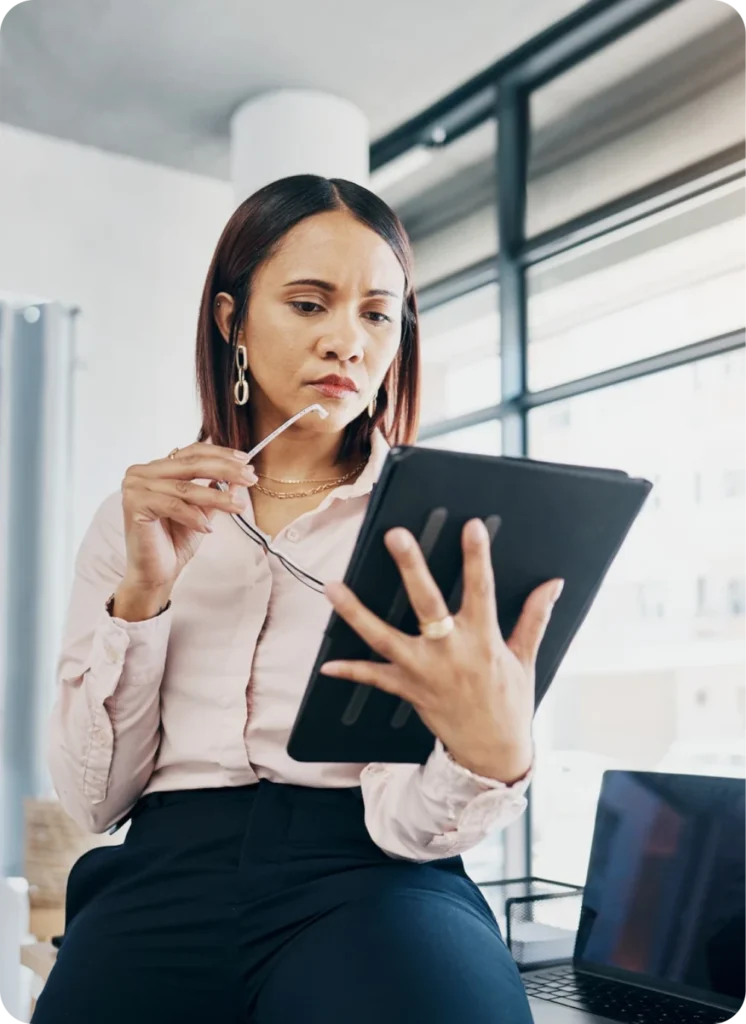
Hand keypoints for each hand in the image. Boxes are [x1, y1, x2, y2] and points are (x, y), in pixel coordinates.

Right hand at [118, 442, 256, 598]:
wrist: (155, 573)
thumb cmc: (175, 542)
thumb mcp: (203, 510)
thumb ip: (217, 489)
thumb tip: (244, 470)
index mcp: (155, 469)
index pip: (191, 452)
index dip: (220, 454)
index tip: (247, 461)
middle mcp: (140, 473)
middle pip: (190, 464)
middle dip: (225, 470)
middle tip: (250, 478)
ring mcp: (134, 487)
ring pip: (185, 487)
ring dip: (217, 497)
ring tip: (239, 506)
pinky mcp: (133, 504)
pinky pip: (173, 506)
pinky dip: (194, 516)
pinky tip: (208, 528)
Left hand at [320, 518, 563, 784]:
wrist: (493, 753)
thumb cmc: (510, 702)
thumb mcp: (526, 658)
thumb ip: (535, 617)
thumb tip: (553, 584)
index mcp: (483, 640)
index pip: (481, 590)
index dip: (476, 557)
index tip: (470, 527)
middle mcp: (451, 653)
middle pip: (427, 605)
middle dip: (412, 569)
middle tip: (397, 537)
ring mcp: (425, 672)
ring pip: (386, 638)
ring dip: (357, 614)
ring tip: (335, 588)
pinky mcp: (409, 690)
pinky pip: (375, 679)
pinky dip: (351, 671)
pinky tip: (328, 663)